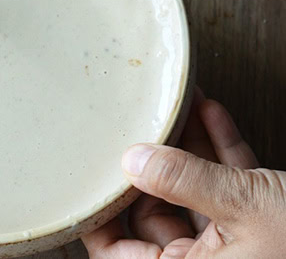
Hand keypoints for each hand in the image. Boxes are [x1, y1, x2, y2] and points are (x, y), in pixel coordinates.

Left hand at [82, 88, 285, 257]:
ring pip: (192, 190)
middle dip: (147, 165)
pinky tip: (208, 111)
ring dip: (184, 146)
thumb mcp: (247, 208)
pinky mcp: (262, 220)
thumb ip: (185, 181)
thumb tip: (132, 160)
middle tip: (130, 127)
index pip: (118, 253)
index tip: (87, 175)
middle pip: (153, 212)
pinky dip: (220, 148)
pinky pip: (229, 181)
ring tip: (170, 107)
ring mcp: (236, 242)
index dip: (99, 215)